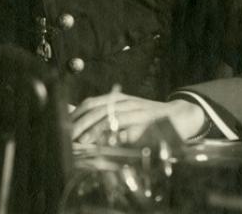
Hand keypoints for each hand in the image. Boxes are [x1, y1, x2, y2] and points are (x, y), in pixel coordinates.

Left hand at [70, 92, 207, 144]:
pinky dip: (116, 134)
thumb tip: (80, 128)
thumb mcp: (125, 117)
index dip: (75, 115)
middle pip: (96, 108)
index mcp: (117, 99)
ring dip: (94, 129)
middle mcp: (125, 101)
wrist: (179, 116)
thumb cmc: (149, 120)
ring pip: (110, 116)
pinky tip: (107, 142)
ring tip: (82, 142)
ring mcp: (136, 110)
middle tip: (68, 139)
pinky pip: (129, 126)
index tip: (62, 129)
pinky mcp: (147, 121)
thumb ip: (106, 122)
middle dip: (80, 123)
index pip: (90, 104)